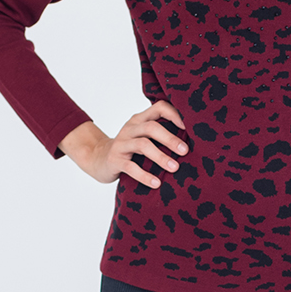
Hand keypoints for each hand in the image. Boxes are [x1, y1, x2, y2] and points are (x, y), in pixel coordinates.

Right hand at [59, 101, 187, 186]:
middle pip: (152, 127)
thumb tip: (192, 144)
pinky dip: (145, 175)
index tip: (190, 128)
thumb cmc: (129, 150)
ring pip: (143, 145)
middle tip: (185, 151)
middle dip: (170, 139)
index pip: (159, 107)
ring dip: (161, 157)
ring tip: (174, 168)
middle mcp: (130, 128)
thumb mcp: (143, 138)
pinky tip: (156, 183)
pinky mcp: (114, 160)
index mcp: (139, 120)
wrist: (98, 160)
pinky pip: (130, 167)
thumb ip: (160, 136)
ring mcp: (121, 143)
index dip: (175, 114)